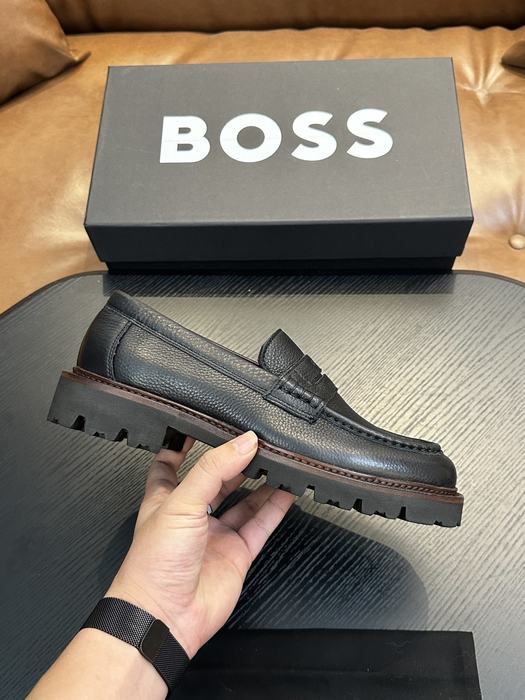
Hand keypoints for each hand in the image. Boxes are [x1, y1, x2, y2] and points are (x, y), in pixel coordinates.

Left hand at [107, 431, 294, 658]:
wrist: (165, 616)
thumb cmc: (154, 562)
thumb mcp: (180, 502)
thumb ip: (213, 469)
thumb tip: (244, 442)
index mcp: (166, 499)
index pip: (171, 463)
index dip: (183, 444)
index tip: (201, 423)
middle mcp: (191, 515)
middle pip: (216, 480)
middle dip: (234, 460)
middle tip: (256, 440)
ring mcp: (216, 535)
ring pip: (243, 501)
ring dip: (260, 482)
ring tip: (278, 460)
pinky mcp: (236, 554)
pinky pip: (260, 526)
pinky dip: (275, 509)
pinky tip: (287, 491)